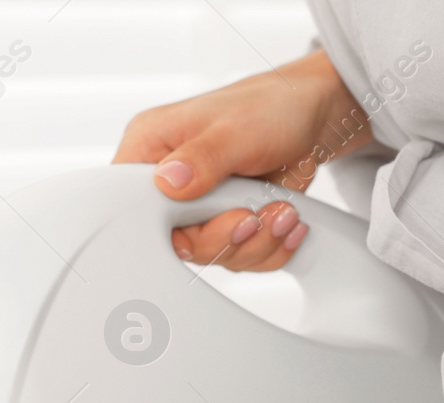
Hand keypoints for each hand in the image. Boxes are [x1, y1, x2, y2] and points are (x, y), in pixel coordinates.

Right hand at [114, 49, 371, 269]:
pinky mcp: (223, 225)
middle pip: (175, 241)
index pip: (131, 205)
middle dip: (223, 237)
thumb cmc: (270, 104)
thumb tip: (167, 181)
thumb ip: (200, 158)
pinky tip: (285, 219)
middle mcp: (168, 185)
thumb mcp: (233, 128)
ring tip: (281, 211)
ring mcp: (197, 209)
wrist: (313, 115)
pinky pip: (238, 258)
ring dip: (254, 242)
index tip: (203, 216)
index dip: (162, 224)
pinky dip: (269, 246)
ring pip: (211, 256)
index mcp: (149, 150)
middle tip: (251, 216)